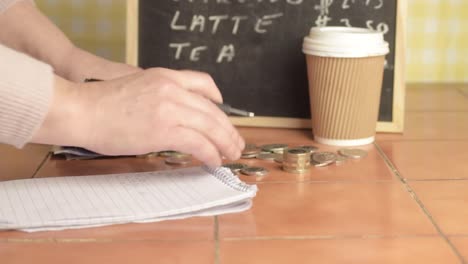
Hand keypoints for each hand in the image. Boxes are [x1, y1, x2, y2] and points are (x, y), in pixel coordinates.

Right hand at [36, 68, 244, 166]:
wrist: (81, 110)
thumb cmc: (100, 104)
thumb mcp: (136, 87)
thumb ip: (159, 96)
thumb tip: (174, 115)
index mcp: (165, 76)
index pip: (203, 82)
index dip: (218, 99)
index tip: (223, 110)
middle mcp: (172, 89)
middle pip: (212, 110)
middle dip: (228, 129)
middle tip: (236, 143)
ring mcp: (170, 108)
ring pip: (211, 126)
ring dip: (225, 143)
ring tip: (232, 154)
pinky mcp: (165, 130)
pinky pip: (198, 143)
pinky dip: (211, 153)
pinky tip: (214, 161)